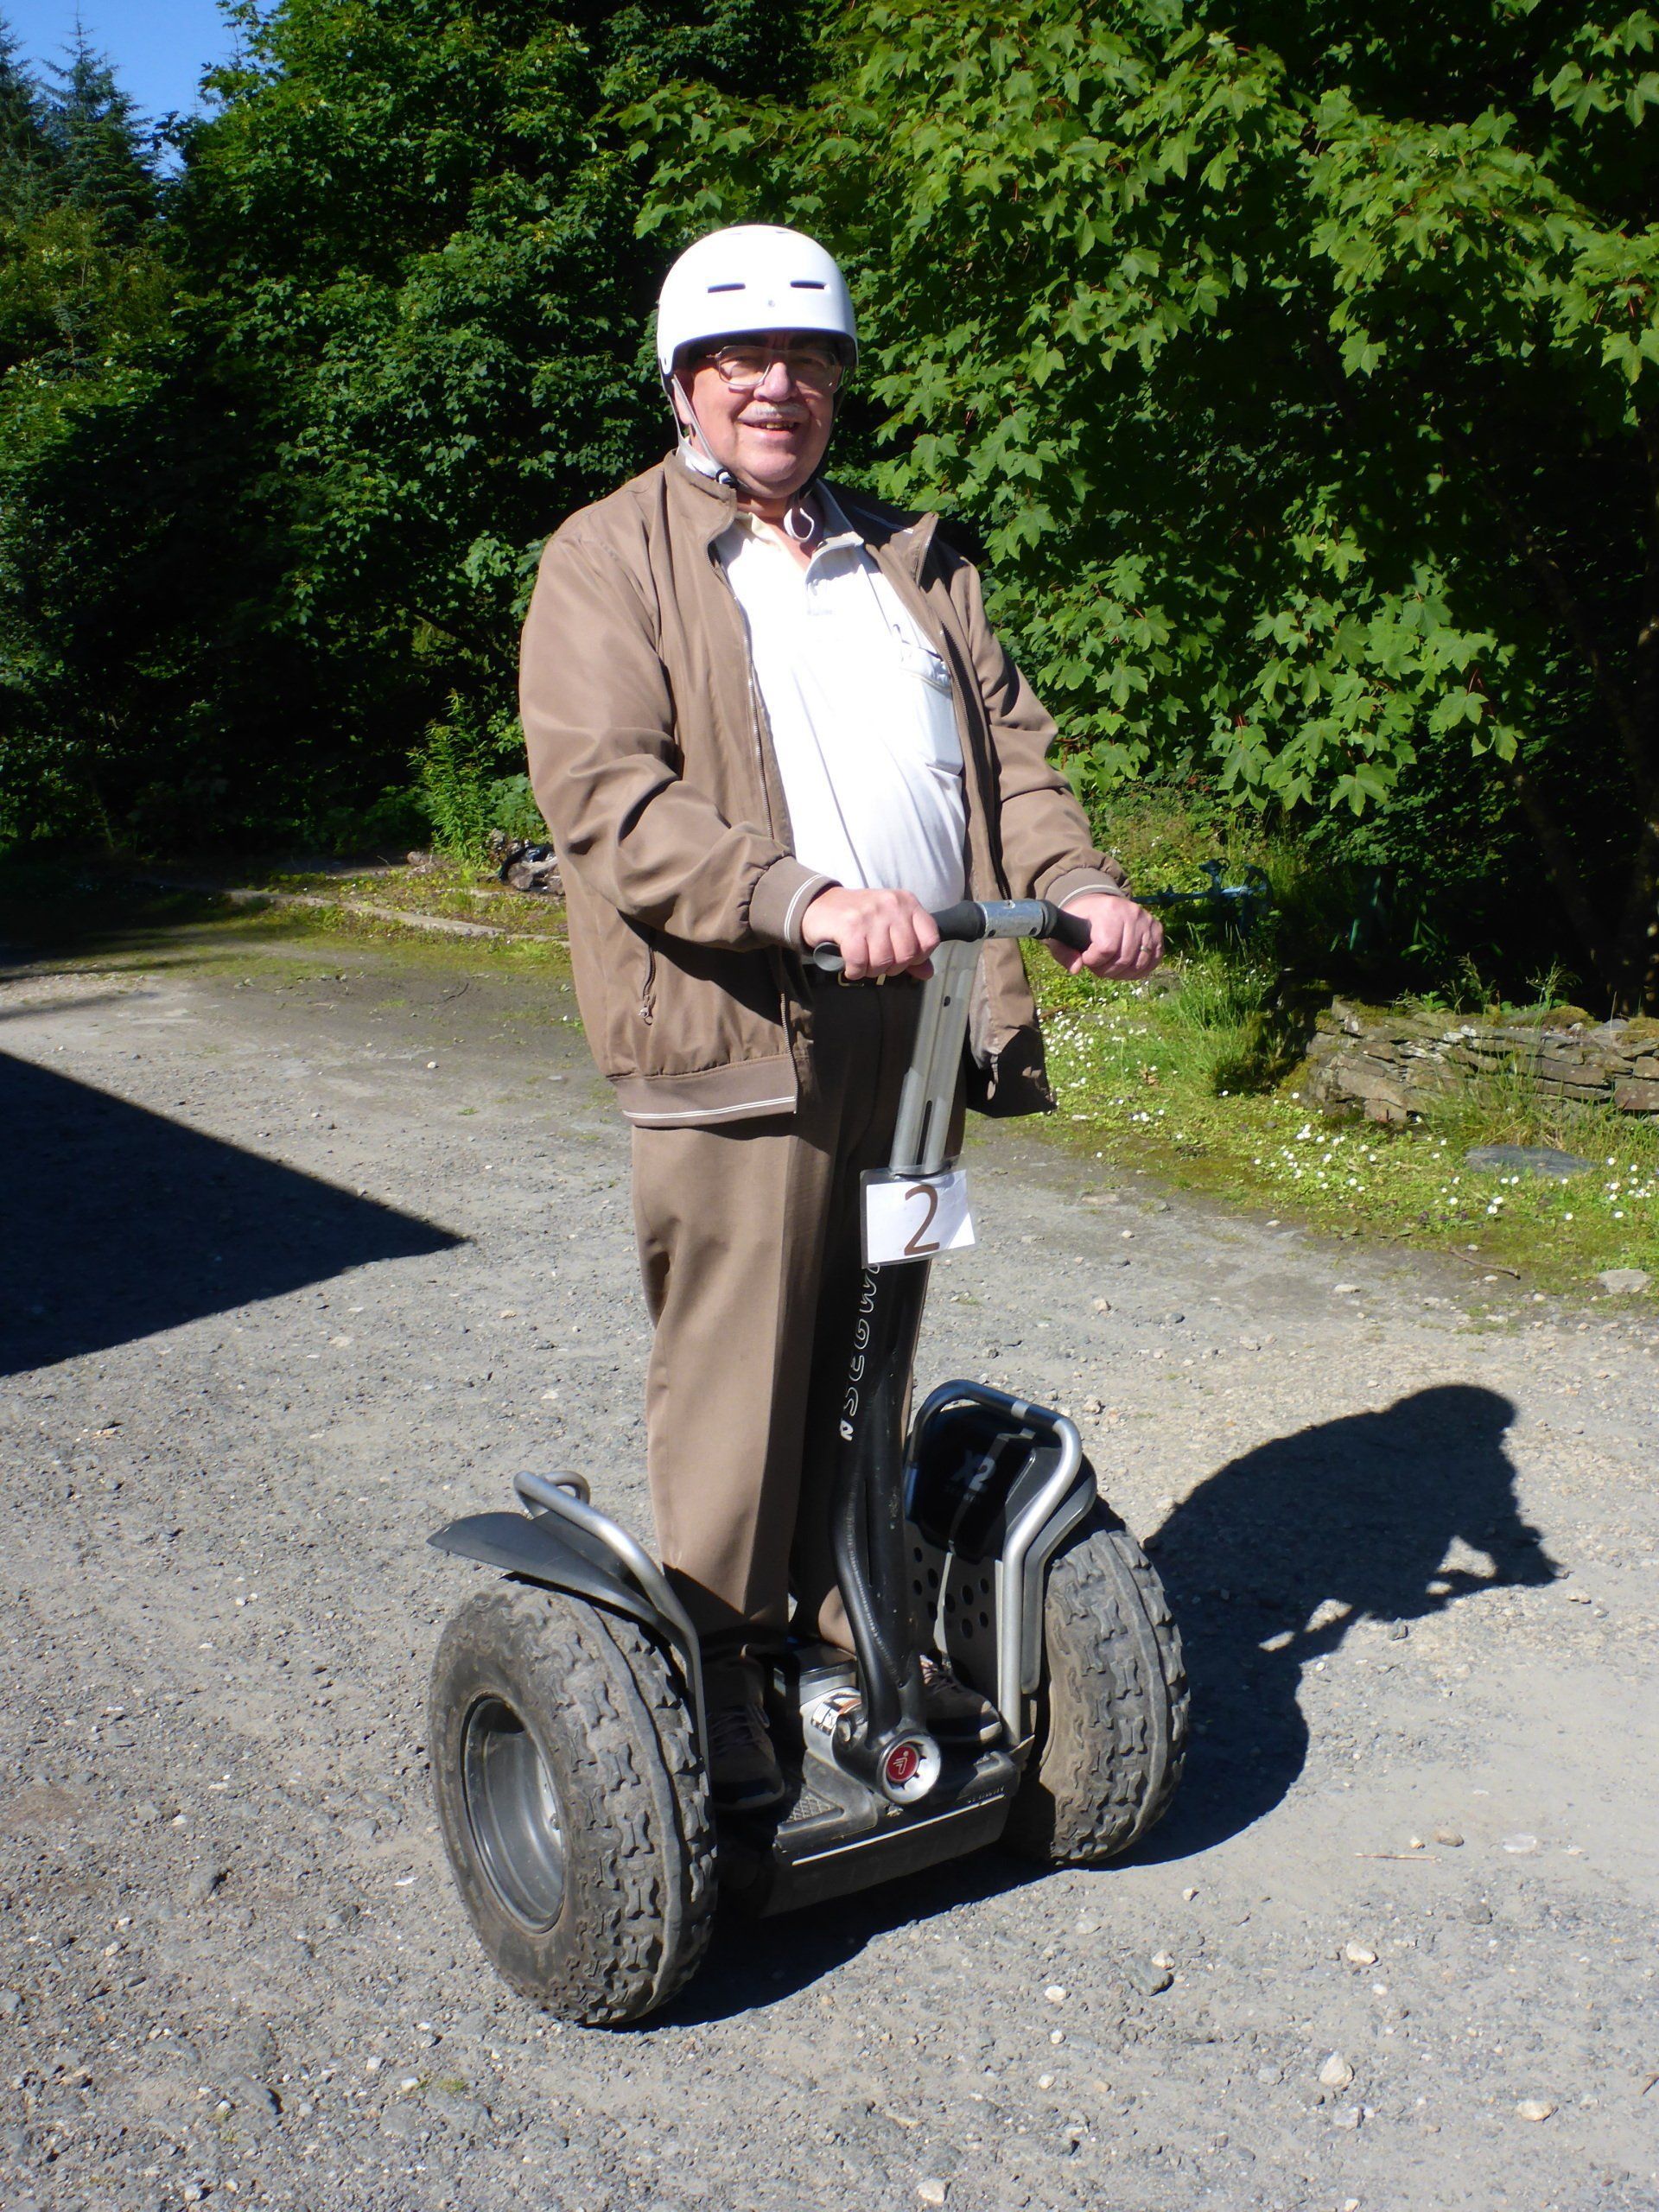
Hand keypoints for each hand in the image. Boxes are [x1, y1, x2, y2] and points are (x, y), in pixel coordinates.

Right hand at [801, 886, 939, 980]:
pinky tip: (851, 966)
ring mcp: (871, 914)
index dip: (919, 957)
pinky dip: (855, 971)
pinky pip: (860, 962)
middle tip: (877, 962)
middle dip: (892, 967)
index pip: (930, 939)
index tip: (902, 959)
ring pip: (884, 961)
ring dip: (871, 971)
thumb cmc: (859, 919)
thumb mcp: (889, 927)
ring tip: (863, 963)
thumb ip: (912, 950)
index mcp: (907, 902)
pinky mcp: (850, 925)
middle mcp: (892, 904)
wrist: (819, 905)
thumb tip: (927, 973)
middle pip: (907, 955)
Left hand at [1047, 892, 1162, 978]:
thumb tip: (1077, 969)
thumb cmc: (1081, 920)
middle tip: (1098, 968)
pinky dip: (1140, 971)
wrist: (1100, 905)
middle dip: (1107, 971)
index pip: (1106, 948)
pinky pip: (1154, 959)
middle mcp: (1132, 913)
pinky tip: (1127, 970)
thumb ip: (1064, 952)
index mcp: (1109, 910)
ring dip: (1123, 974)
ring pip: (1140, 962)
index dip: (1094, 961)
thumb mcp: (1065, 932)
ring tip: (1110, 969)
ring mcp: (1147, 921)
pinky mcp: (1157, 929)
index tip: (1086, 958)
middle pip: (1124, 958)